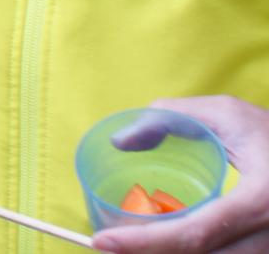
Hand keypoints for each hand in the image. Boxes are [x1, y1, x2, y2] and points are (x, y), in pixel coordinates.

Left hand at [94, 97, 268, 253]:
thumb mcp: (227, 114)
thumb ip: (170, 118)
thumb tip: (119, 141)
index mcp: (260, 202)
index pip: (195, 234)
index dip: (145, 243)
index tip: (102, 241)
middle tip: (106, 244)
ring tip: (128, 244)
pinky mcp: (266, 251)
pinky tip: (161, 243)